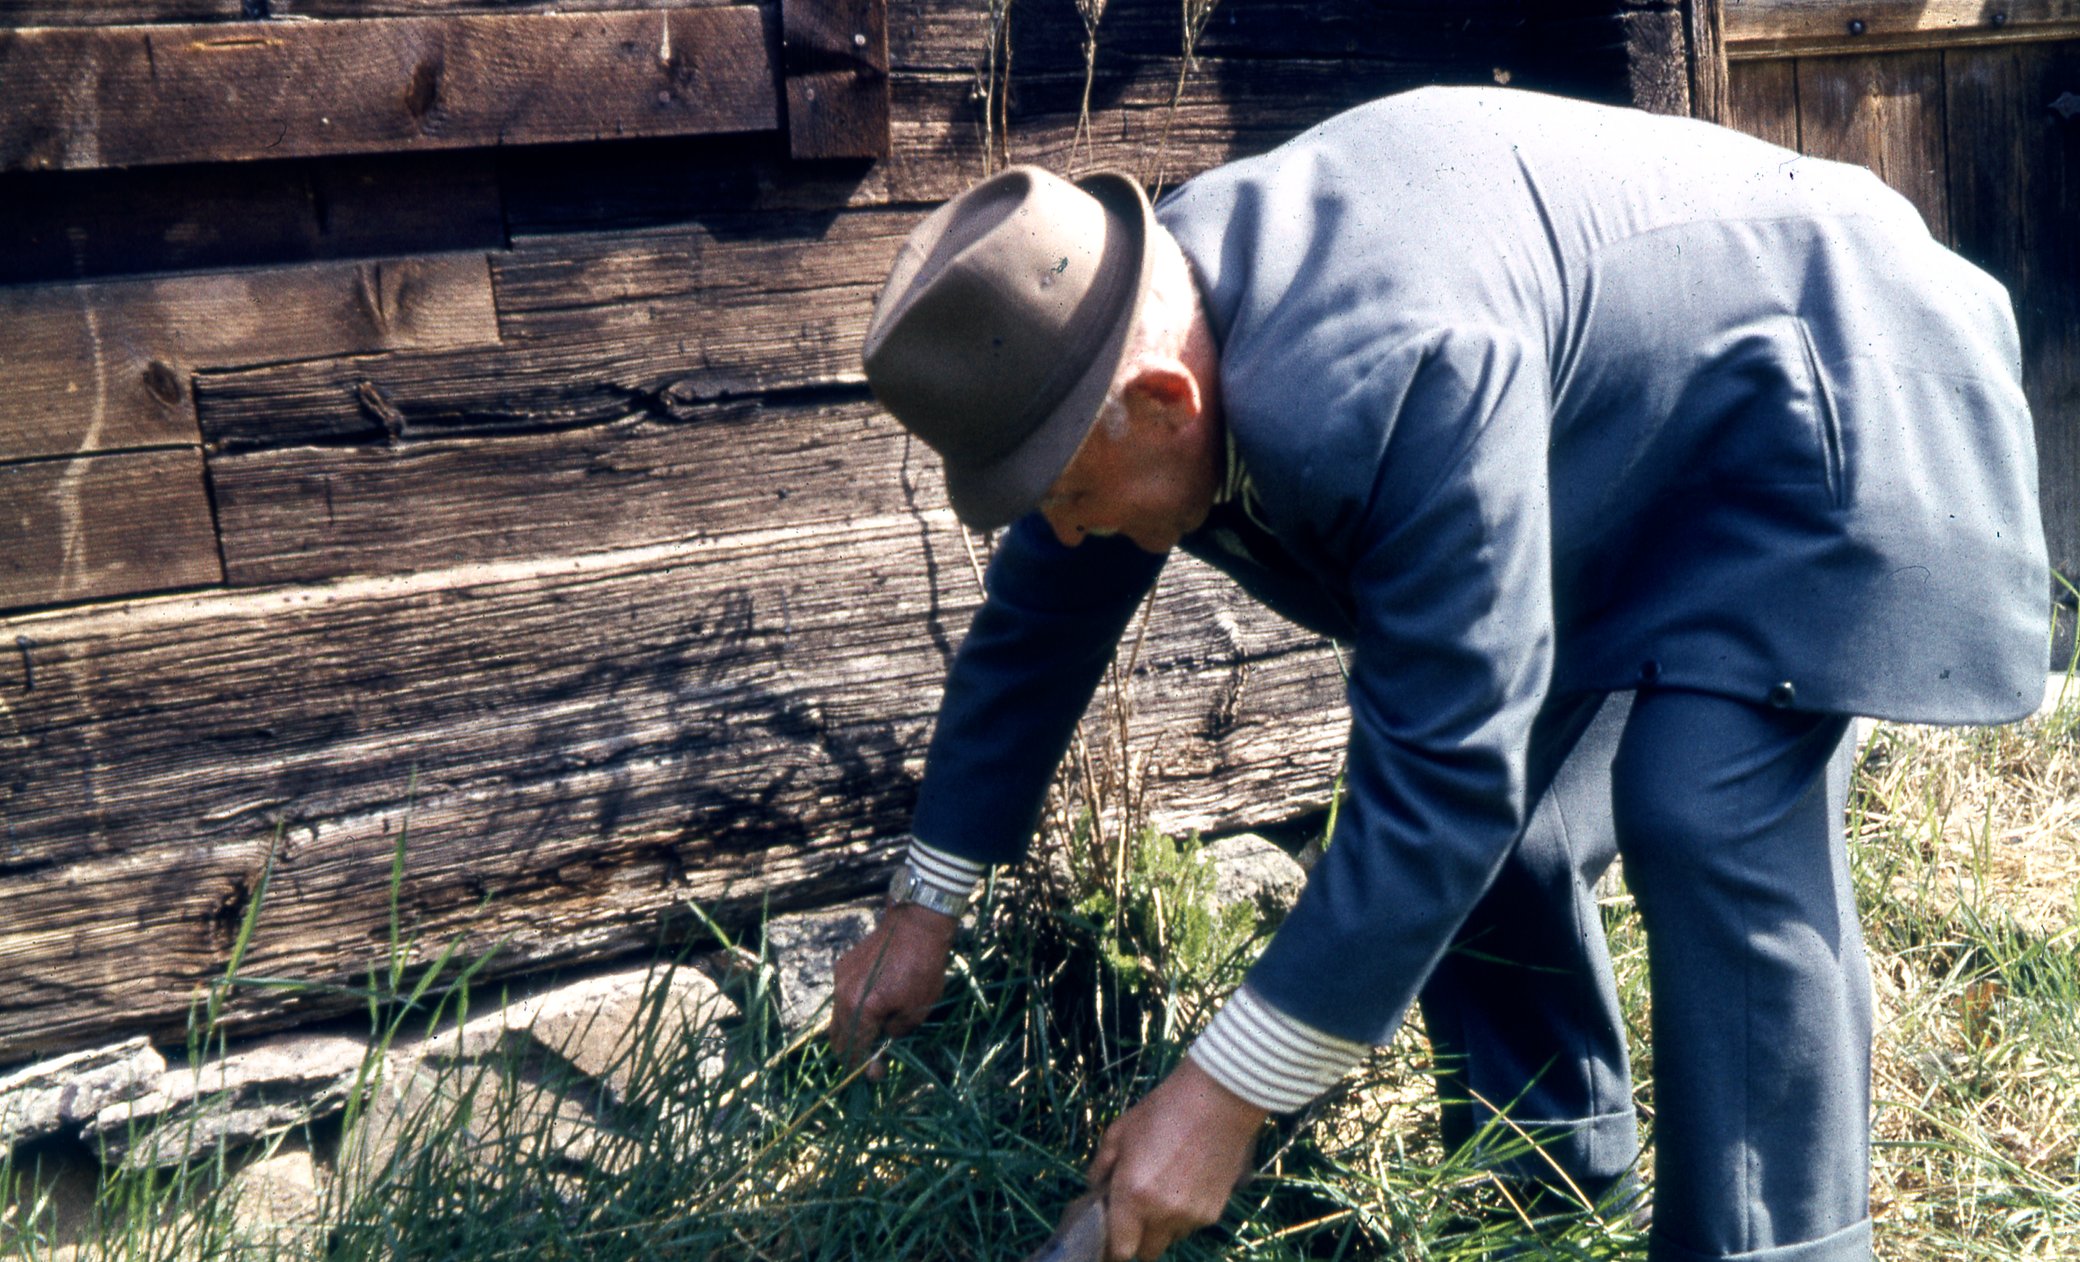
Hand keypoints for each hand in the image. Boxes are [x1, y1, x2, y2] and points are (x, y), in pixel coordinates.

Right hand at [827, 902, 957, 1080]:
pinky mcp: (843, 967)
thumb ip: (895, 1033)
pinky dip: (852, 1009)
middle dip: (852, 1053)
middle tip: (871, 1058)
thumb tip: (883, 1046)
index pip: (855, 1050)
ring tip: (873, 1033)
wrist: (916, 924)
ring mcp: (840, 980)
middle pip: (838, 1038)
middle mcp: (843, 997)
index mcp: (861, 1010)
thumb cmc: (922, 968)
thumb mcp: (917, 1010)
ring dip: (852, 1031)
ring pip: (837, 1018)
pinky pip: (842, 997)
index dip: (864, 1067)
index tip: (876, 1074)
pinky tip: (871, 1005)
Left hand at [1087, 1057, 1267, 1259]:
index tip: (1113, 1233)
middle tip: (1136, 1212)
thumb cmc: (1162, 1111)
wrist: (1218, 1101)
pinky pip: (1191, 1224)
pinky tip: (1188, 1182)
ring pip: (1171, 1237)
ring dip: (1163, 1225)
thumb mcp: (1119, 1133)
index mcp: (1133, 1196)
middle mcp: (1162, 1214)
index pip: (1121, 1250)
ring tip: (1166, 1189)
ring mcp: (1191, 1216)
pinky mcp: (1214, 1212)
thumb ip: (1101, 1169)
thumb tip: (1097, 1189)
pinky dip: (1185, 1213)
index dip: (1114, 1246)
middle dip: (1139, 1238)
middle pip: (1148, 1251)